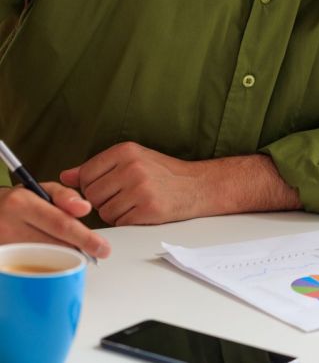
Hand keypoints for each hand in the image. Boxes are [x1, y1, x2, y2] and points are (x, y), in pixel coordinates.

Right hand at [0, 184, 110, 257]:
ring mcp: (3, 246)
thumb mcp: (41, 190)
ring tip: (68, 251)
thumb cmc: (17, 202)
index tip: (102, 249)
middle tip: (92, 254)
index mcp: (21, 204)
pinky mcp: (2, 259)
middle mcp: (8, 225)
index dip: (85, 239)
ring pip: (44, 260)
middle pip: (55, 246)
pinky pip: (30, 269)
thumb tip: (84, 208)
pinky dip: (46, 267)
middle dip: (78, 251)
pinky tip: (51, 260)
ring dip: (63, 259)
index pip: (60, 224)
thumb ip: (66, 196)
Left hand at [60, 142, 205, 225]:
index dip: (92, 186)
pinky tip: (142, 212)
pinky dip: (127, 221)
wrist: (199, 186)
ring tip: (134, 204)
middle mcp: (132, 167)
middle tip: (124, 198)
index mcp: (125, 151)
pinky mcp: (148, 209)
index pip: (86, 174)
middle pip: (92, 195)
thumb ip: (98, 167)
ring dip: (115, 213)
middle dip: (103, 201)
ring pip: (104, 211)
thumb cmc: (164, 174)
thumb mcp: (133, 159)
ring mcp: (140, 188)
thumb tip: (65, 177)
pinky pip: (120, 222)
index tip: (107, 188)